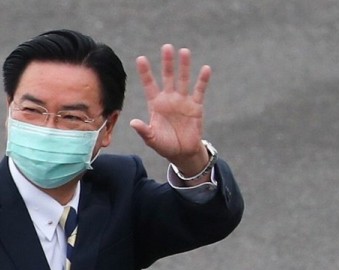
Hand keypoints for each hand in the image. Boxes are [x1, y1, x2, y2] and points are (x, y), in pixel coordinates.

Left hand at [129, 44, 211, 175]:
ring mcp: (183, 101)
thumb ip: (143, 130)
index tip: (141, 58)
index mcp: (156, 104)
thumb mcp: (152, 139)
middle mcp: (169, 99)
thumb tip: (132, 122)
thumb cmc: (165, 145)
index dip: (146, 72)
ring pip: (183, 80)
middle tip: (166, 47)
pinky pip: (199, 90)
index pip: (149, 85)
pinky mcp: (195, 106)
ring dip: (184, 66)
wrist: (182, 152)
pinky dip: (203, 80)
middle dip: (167, 63)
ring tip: (184, 51)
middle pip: (168, 77)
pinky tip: (205, 69)